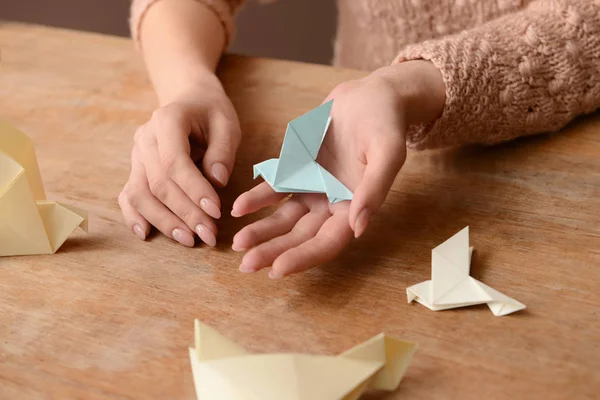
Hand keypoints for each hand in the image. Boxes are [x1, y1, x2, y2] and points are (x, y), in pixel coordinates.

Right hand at [118, 76, 240, 246]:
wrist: (188, 99)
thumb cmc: (211, 113)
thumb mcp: (226, 124)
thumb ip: (222, 151)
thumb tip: (218, 182)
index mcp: (167, 121)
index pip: (175, 162)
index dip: (194, 190)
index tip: (216, 211)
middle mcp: (145, 139)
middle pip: (158, 183)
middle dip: (184, 213)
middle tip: (209, 235)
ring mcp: (136, 156)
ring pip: (141, 194)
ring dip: (164, 221)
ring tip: (189, 240)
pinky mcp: (135, 170)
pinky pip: (128, 195)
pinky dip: (134, 216)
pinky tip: (146, 234)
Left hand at [230, 61, 444, 277]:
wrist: (370, 94)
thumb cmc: (385, 123)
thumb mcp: (387, 152)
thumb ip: (374, 188)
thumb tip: (359, 227)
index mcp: (355, 208)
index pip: (327, 242)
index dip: (303, 257)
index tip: (278, 270)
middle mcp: (333, 205)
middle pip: (300, 236)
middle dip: (274, 251)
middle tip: (246, 265)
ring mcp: (313, 189)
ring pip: (284, 218)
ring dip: (262, 231)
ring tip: (237, 244)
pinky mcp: (298, 171)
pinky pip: (275, 189)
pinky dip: (257, 199)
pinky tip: (238, 207)